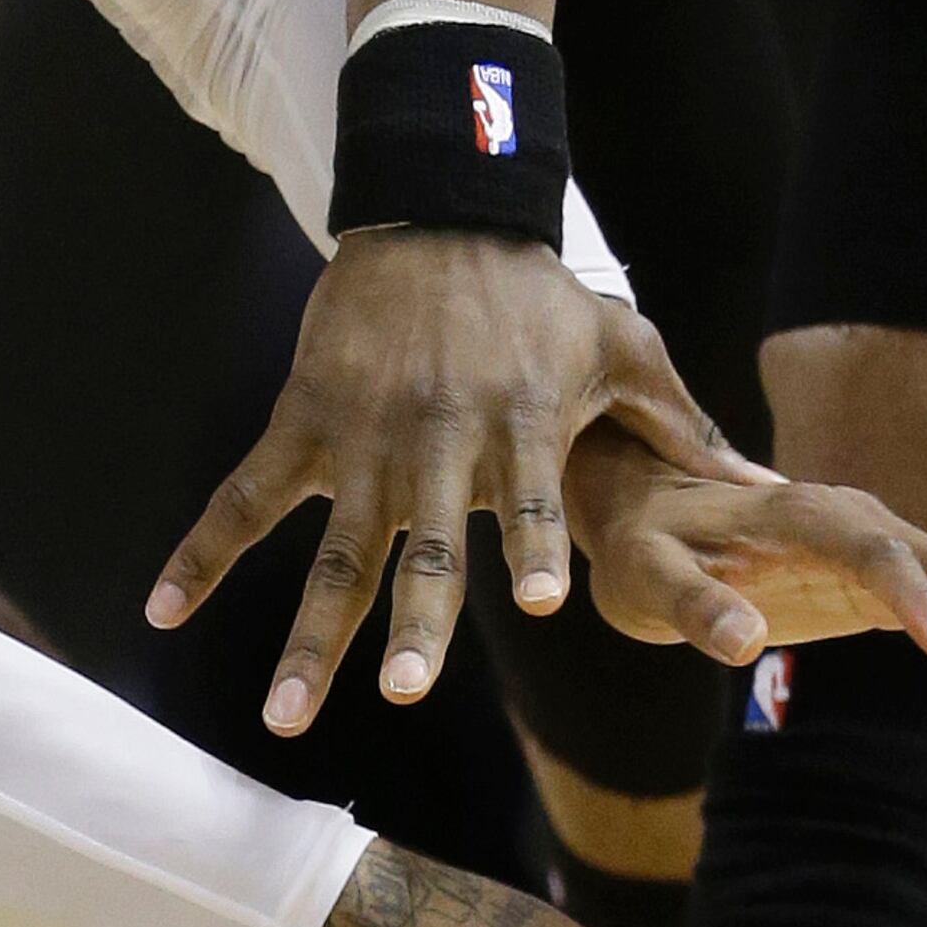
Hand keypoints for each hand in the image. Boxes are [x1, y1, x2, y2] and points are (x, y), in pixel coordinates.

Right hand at [150, 232, 756, 731]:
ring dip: (311, 632)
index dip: (533, 541)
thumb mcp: (620, 343)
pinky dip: (202, 552)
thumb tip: (762, 483)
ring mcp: (361, 436)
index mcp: (519, 422)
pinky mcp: (304, 420)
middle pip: (424, 544)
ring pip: (332, 548)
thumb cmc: (536, 293)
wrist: (436, 214)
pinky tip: (164, 608)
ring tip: (287, 711)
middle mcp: (438, 438)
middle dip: (414, 620)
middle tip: (406, 692)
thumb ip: (681, 423)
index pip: (531, 493)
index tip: (539, 599)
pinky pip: (246, 497)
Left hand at [565, 416, 926, 700]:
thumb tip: (742, 638)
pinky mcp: (887, 586)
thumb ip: (689, 605)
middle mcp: (858, 523)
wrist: (645, 510)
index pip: (873, 553)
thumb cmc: (640, 547)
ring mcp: (881, 551)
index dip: (915, 600)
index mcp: (804, 516)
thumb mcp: (644, 577)